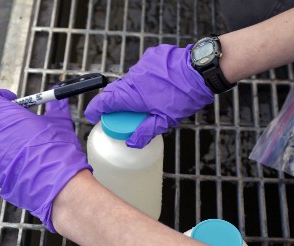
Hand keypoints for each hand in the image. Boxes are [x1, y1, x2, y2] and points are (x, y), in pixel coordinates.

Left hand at [0, 88, 91, 231]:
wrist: (59, 185)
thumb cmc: (59, 153)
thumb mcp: (60, 123)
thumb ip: (56, 106)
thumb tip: (59, 97)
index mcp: (6, 117)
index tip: (11, 99)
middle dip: (5, 118)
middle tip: (24, 123)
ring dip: (0, 135)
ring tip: (19, 141)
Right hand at [84, 44, 213, 147]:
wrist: (201, 70)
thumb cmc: (184, 96)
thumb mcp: (165, 121)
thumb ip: (145, 132)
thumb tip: (131, 143)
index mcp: (132, 95)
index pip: (104, 102)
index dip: (95, 110)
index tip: (93, 117)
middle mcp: (133, 78)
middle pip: (115, 91)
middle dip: (115, 103)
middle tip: (121, 115)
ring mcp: (142, 64)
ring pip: (130, 80)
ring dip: (132, 91)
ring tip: (147, 101)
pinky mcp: (152, 56)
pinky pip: (142, 70)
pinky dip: (145, 79)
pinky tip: (158, 85)